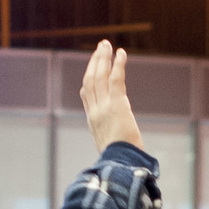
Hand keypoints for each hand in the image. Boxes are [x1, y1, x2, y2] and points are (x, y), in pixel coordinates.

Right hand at [79, 39, 143, 153]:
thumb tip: (122, 143)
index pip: (87, 95)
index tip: (93, 67)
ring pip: (100, 76)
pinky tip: (121, 53)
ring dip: (103, 58)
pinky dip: (118, 64)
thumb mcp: (111, 148)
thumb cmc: (120, 161)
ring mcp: (104, 107)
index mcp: (93, 121)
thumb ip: (112, 139)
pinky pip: (115, 79)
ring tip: (107, 44)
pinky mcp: (117, 104)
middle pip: (91, 80)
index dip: (89, 79)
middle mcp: (95, 111)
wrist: (121, 164)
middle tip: (100, 47)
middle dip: (94, 62)